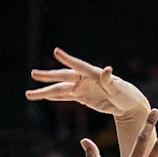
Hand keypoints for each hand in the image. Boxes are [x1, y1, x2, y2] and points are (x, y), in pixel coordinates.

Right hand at [27, 47, 148, 122]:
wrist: (128, 104)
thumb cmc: (126, 95)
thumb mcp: (119, 90)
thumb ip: (109, 82)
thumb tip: (106, 69)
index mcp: (94, 75)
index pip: (79, 66)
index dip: (68, 60)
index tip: (56, 52)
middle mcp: (85, 79)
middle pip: (63, 77)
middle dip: (48, 76)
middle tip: (33, 73)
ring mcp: (82, 88)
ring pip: (60, 89)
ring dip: (45, 91)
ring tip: (29, 93)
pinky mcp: (82, 96)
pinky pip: (65, 96)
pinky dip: (54, 97)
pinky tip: (43, 96)